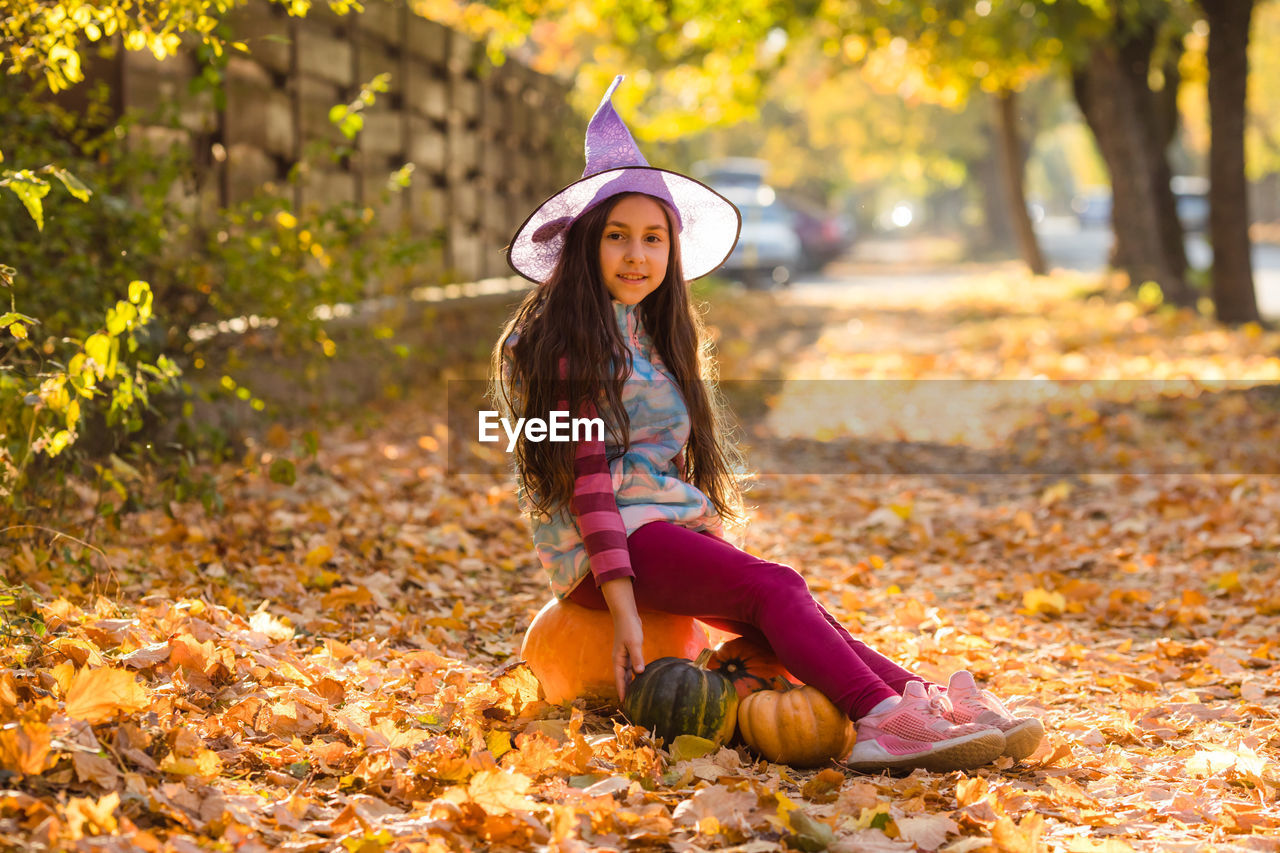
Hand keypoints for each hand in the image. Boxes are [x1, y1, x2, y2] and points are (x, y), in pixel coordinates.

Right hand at [600, 578, 644, 699]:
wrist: (626, 615)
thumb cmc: (629, 628)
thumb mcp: (634, 643)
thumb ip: (637, 658)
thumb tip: (639, 673)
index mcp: (618, 660)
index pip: (619, 680)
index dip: (622, 692)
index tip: (624, 704)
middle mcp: (620, 661)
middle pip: (622, 679)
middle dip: (625, 691)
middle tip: (630, 705)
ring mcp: (624, 657)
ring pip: (627, 674)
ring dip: (630, 684)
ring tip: (635, 696)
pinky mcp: (630, 653)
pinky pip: (631, 668)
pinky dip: (634, 675)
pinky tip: (640, 680)